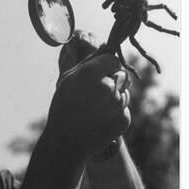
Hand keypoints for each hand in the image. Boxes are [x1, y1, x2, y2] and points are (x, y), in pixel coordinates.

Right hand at [46, 32, 130, 159]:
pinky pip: (124, 110)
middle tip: (96, 94)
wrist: (66, 142)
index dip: (106, 67)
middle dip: (112, 81)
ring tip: (95, 109)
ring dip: (114, 98)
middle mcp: (108, 86)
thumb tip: (103, 46)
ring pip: (124, 93)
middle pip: (121, 75)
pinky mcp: (124, 119)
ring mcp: (118, 104)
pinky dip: (115, 114)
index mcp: (92, 72)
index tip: (99, 74)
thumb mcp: (68, 79)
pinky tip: (100, 120)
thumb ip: (87, 61)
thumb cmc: (63, 107)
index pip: (112, 59)